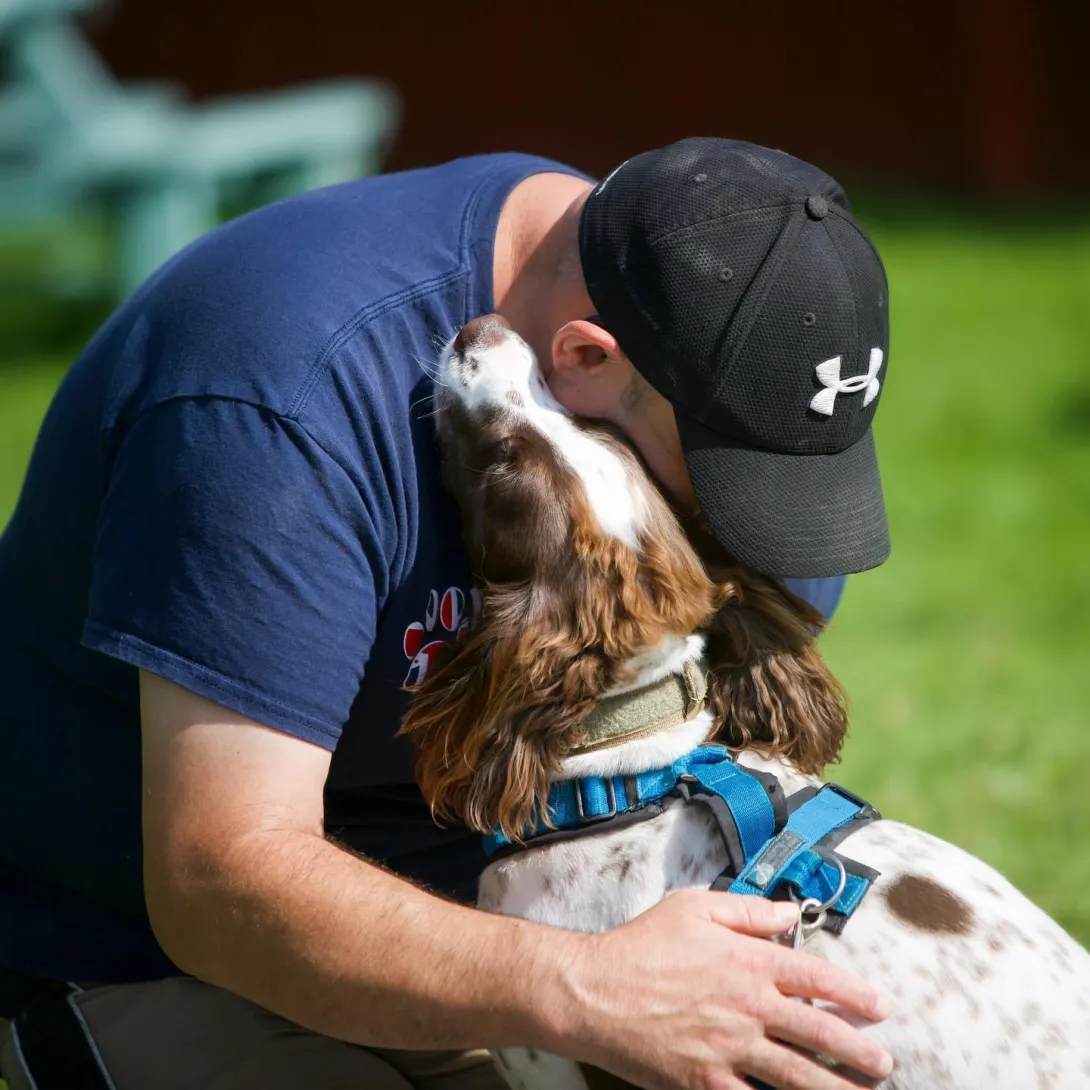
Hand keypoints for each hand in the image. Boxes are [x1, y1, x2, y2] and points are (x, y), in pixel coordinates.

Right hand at [562, 890, 892, 1089]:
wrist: (594, 991)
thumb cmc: (640, 945)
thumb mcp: (694, 908)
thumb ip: (748, 910)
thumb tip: (788, 914)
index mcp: (748, 962)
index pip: (816, 976)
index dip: (854, 992)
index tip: (879, 1006)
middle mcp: (747, 1007)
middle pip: (819, 1033)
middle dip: (859, 1050)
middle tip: (884, 1062)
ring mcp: (729, 1049)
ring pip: (798, 1076)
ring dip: (836, 1088)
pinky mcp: (706, 1081)